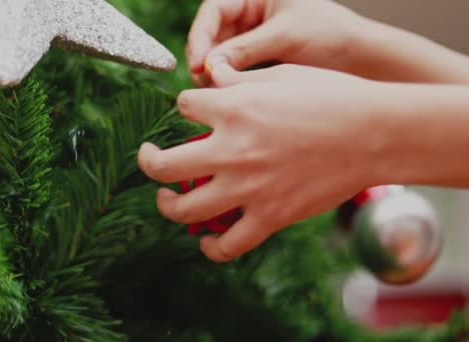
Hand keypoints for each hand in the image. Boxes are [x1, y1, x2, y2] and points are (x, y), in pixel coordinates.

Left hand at [138, 65, 385, 261]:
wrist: (374, 134)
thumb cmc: (331, 97)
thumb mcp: (279, 76)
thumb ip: (237, 81)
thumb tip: (211, 80)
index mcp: (231, 110)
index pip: (182, 107)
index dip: (186, 106)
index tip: (197, 110)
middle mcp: (230, 151)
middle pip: (162, 165)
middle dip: (148, 161)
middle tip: (149, 158)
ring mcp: (247, 190)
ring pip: (183, 210)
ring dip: (167, 204)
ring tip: (167, 198)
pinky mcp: (269, 218)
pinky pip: (227, 246)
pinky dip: (210, 248)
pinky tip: (205, 240)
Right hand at [186, 0, 369, 86]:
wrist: (362, 61)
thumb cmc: (332, 35)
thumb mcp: (286, 36)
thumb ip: (246, 48)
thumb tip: (208, 64)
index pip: (215, 10)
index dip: (201, 35)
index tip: (198, 61)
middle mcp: (251, 15)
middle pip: (212, 34)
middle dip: (205, 57)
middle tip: (204, 80)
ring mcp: (254, 40)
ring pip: (219, 55)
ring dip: (214, 72)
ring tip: (217, 90)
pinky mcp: (259, 63)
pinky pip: (233, 71)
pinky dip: (228, 83)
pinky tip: (229, 95)